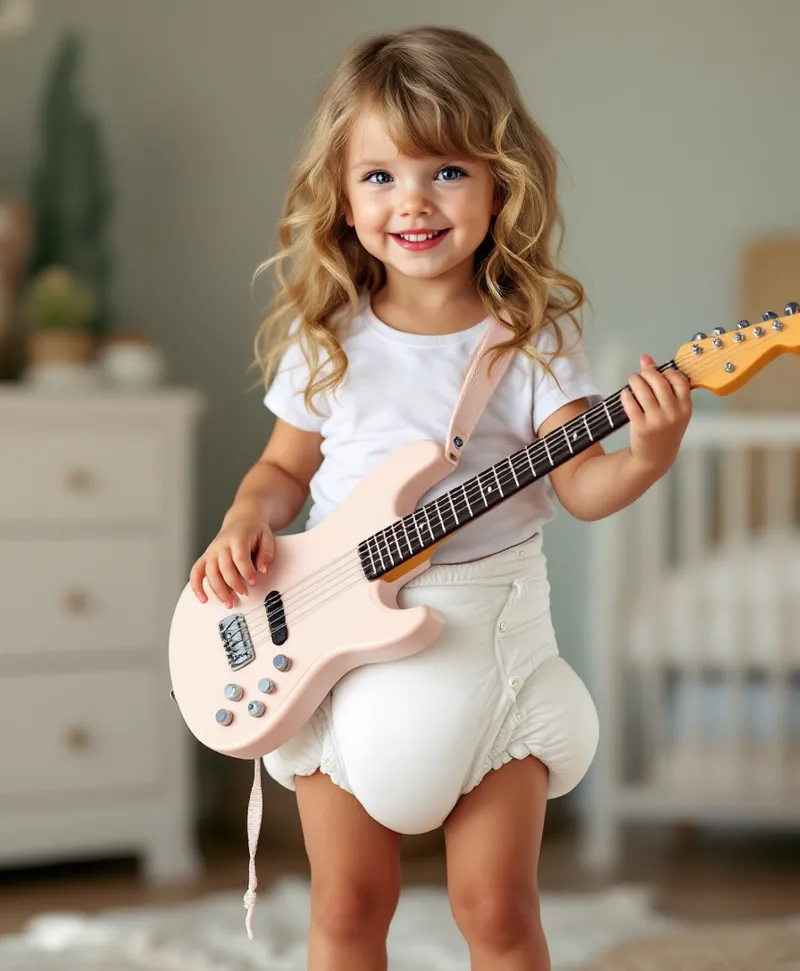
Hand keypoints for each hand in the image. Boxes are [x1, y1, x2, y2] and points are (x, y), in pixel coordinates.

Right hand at [189, 500, 273, 606]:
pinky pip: (196, 572)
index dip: (247, 572)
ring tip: (230, 603)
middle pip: (224, 568)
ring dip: (219, 591)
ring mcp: (211, 551)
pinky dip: (197, 586)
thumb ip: (266, 553)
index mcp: (237, 538)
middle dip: (234, 584)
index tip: (254, 583)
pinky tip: (204, 599)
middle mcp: (221, 545)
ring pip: (210, 573)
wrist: (242, 520)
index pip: (239, 557)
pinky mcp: (206, 558)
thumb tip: (263, 570)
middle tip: (245, 594)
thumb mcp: (267, 537)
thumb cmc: (255, 531)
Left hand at [621, 354, 691, 479]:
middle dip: (647, 373)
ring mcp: (657, 421)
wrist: (655, 458)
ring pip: (643, 390)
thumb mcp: (672, 410)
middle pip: (658, 381)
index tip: (658, 372)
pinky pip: (630, 403)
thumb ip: (664, 384)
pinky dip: (626, 395)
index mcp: (686, 407)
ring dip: (635, 380)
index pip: (679, 379)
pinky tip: (626, 394)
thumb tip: (646, 358)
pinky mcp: (641, 427)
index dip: (666, 372)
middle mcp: (673, 413)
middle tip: (640, 374)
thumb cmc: (665, 430)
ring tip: (632, 381)